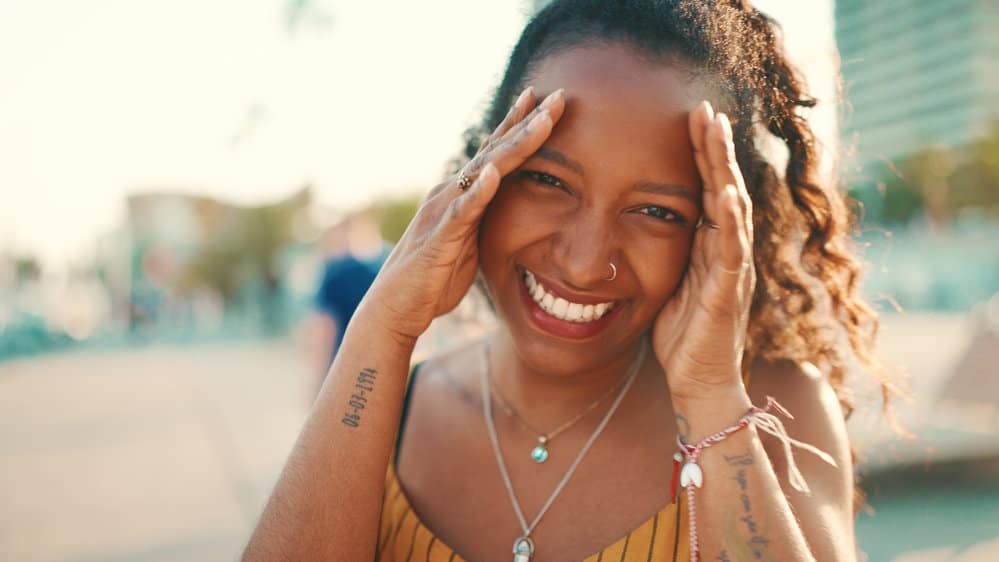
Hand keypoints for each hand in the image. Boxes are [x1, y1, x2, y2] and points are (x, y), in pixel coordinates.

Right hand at [364, 88, 566, 345]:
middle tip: (560, 95)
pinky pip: (461, 212)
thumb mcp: (470, 244)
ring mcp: (444, 211)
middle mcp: (451, 193)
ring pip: (485, 172)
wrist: (396, 308)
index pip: (495, 153)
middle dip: (529, 122)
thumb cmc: (433, 279)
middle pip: (496, 151)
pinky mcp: (440, 237)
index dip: (521, 125)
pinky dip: (477, 192)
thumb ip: (486, 221)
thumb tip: (510, 212)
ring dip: (514, 146)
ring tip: (541, 121)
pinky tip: (492, 174)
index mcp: (461, 194)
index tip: (546, 99)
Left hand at [652, 101, 755, 401]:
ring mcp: (732, 270)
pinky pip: (732, 252)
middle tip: (705, 107)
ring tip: (717, 131)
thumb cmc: (682, 336)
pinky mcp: (729, 293)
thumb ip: (664, 251)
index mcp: (709, 246)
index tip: (690, 116)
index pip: (705, 188)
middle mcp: (727, 251)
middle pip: (723, 187)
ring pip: (733, 208)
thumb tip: (637, 220)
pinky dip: (729, 221)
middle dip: (715, 147)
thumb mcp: (666, 282)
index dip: (701, 154)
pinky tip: (724, 193)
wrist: (700, 384)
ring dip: (724, 168)